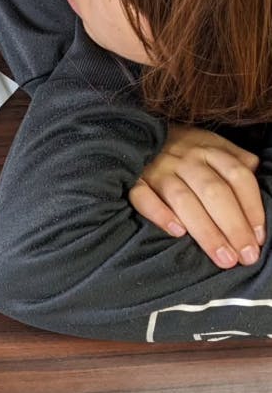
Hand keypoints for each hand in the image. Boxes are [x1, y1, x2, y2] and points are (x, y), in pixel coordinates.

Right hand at [129, 124, 264, 268]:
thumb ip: (233, 156)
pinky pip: (142, 197)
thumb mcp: (208, 142)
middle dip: (233, 226)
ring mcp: (156, 169)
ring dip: (205, 230)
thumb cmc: (179, 146)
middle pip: (213, 191)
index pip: (237, 176)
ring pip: (182, 199)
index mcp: (206, 148)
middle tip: (246, 257)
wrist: (133, 133)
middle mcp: (183, 158)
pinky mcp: (133, 180)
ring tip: (223, 258)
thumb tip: (254, 168)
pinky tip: (177, 232)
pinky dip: (159, 214)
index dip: (252, 207)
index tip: (259, 237)